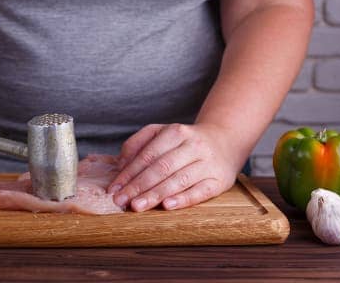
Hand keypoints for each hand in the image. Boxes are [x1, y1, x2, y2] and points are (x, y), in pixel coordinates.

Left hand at [107, 123, 242, 211]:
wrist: (225, 140)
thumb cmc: (185, 141)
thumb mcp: (162, 132)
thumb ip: (138, 143)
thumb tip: (121, 164)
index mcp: (176, 132)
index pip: (148, 155)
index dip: (129, 172)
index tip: (114, 188)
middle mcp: (193, 146)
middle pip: (162, 168)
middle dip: (139, 186)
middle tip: (121, 200)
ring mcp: (208, 163)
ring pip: (179, 180)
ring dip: (155, 195)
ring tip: (137, 206)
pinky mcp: (219, 180)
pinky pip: (200, 191)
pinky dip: (183, 199)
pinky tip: (167, 206)